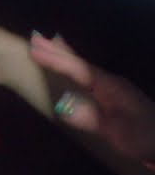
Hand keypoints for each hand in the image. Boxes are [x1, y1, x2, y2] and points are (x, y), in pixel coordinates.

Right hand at [29, 33, 154, 163]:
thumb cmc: (142, 137)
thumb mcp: (116, 130)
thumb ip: (90, 117)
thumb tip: (62, 104)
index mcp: (109, 86)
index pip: (77, 69)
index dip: (55, 60)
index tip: (33, 50)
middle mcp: (109, 82)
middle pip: (79, 62)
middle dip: (56, 50)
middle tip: (34, 37)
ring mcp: (112, 88)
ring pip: (83, 66)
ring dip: (65, 54)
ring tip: (51, 41)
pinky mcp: (112, 96)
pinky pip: (87, 75)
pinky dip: (75, 66)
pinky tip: (73, 67)